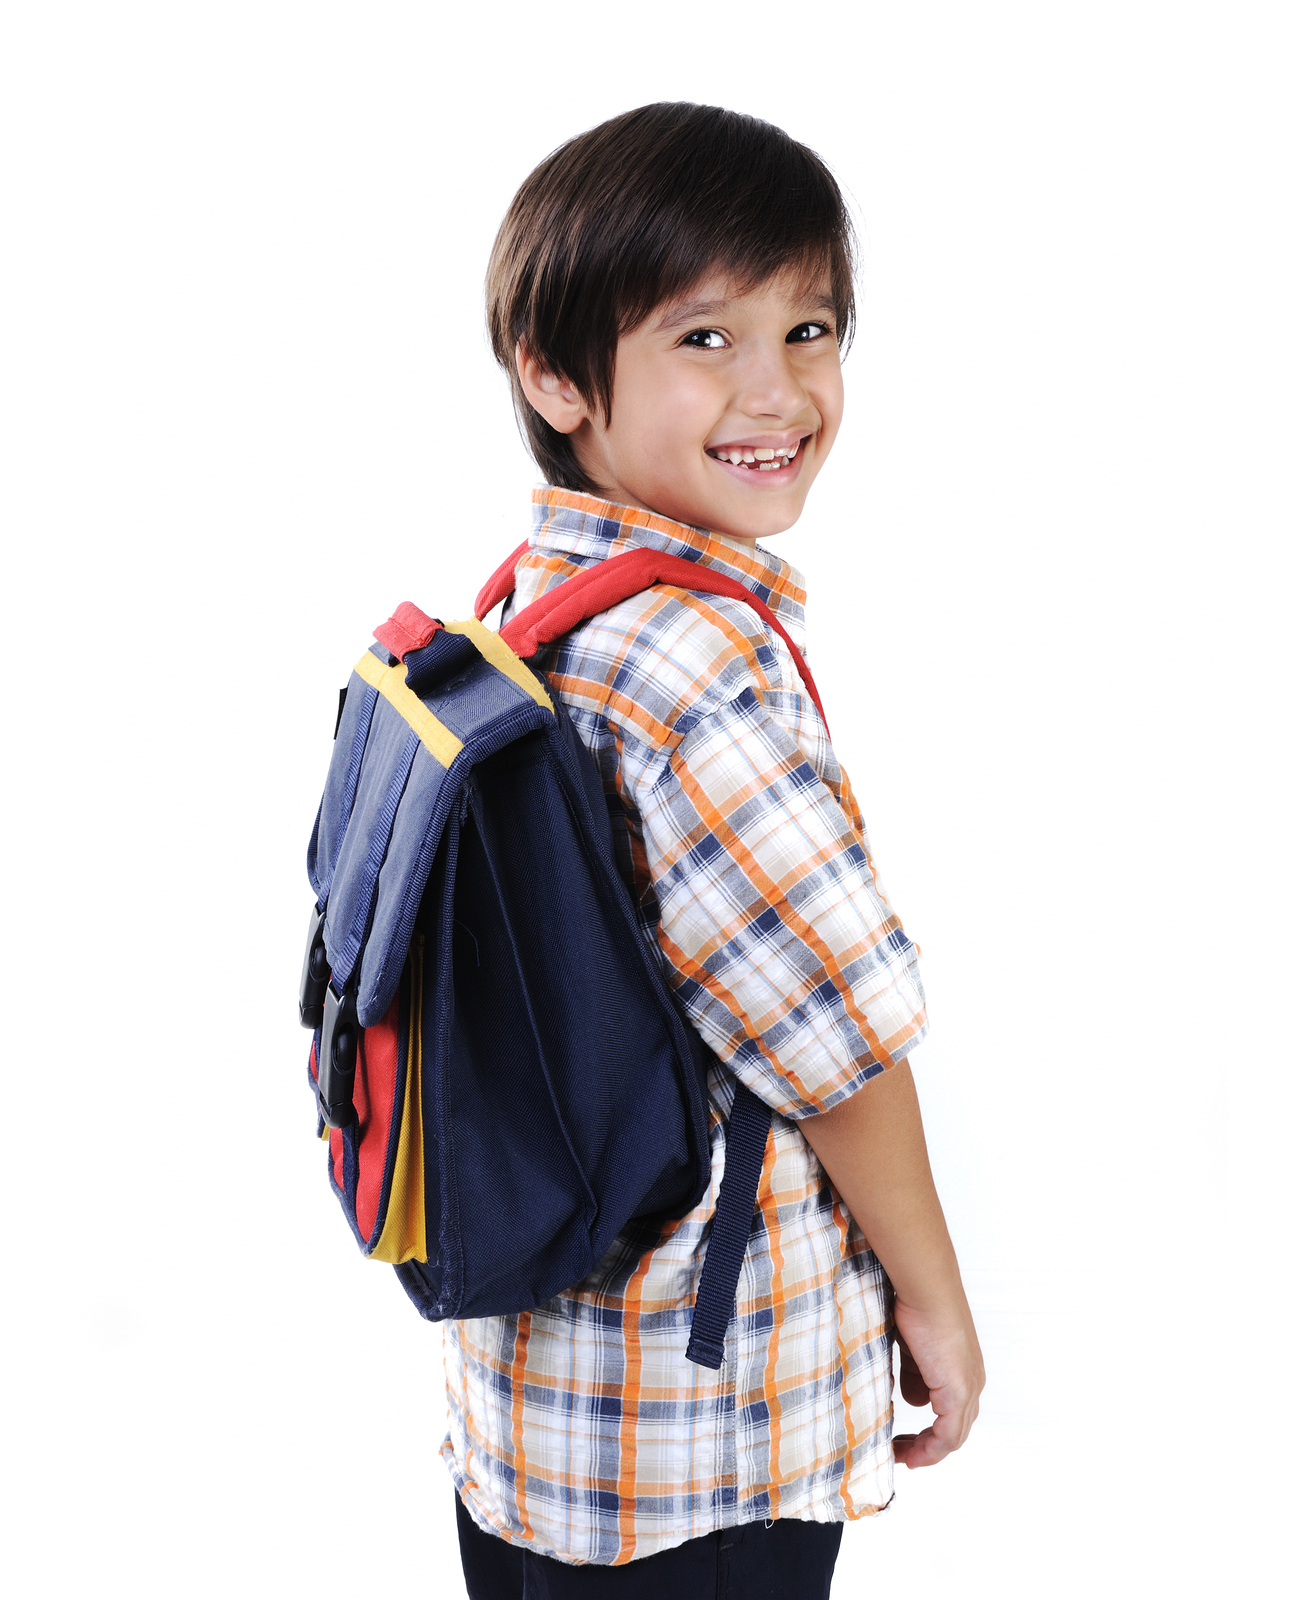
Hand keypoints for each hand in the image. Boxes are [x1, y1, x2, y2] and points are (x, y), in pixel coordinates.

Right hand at [891, 1293, 984, 1467]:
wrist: (927, 1290)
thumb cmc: (917, 1306)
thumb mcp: (913, 1347)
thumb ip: (915, 1373)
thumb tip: (913, 1399)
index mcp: (963, 1370)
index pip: (953, 1412)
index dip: (931, 1431)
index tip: (907, 1440)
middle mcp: (972, 1382)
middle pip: (956, 1430)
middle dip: (928, 1446)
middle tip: (902, 1453)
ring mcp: (967, 1389)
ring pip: (953, 1437)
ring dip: (928, 1452)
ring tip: (903, 1457)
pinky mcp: (957, 1392)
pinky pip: (948, 1436)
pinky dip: (931, 1450)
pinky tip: (913, 1456)